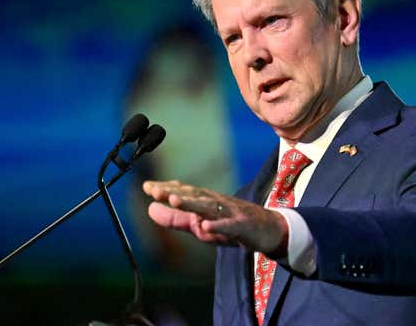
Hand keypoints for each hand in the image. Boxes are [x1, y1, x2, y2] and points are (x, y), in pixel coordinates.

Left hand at [142, 180, 287, 256]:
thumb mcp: (200, 224)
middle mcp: (216, 203)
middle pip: (193, 195)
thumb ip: (176, 218)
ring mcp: (230, 212)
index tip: (146, 186)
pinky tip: (205, 225)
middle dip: (173, 192)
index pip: (184, 192)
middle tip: (154, 190)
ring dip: (191, 202)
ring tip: (174, 199)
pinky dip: (218, 225)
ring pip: (209, 207)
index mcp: (205, 202)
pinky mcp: (243, 226)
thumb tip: (149, 209)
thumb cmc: (232, 225)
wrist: (269, 230)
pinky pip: (229, 226)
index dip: (166, 189)